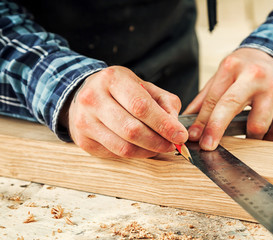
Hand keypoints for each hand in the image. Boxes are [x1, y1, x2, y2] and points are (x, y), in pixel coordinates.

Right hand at [65, 66, 187, 157]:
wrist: (84, 94)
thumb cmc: (120, 90)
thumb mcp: (143, 86)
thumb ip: (164, 102)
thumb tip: (175, 126)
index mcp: (112, 79)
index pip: (141, 106)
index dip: (163, 124)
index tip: (180, 135)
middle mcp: (93, 99)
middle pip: (132, 130)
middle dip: (158, 141)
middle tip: (173, 145)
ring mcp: (85, 121)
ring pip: (124, 147)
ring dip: (148, 151)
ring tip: (160, 147)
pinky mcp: (83, 140)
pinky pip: (115, 153)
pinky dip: (135, 154)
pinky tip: (143, 148)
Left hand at [183, 48, 272, 149]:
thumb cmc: (247, 67)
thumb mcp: (223, 73)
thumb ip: (206, 97)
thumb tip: (188, 120)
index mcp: (232, 67)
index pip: (214, 99)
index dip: (202, 121)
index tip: (194, 137)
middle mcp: (254, 75)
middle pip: (232, 107)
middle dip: (217, 129)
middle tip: (208, 147)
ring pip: (258, 125)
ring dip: (247, 138)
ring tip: (243, 135)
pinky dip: (268, 137)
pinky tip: (262, 133)